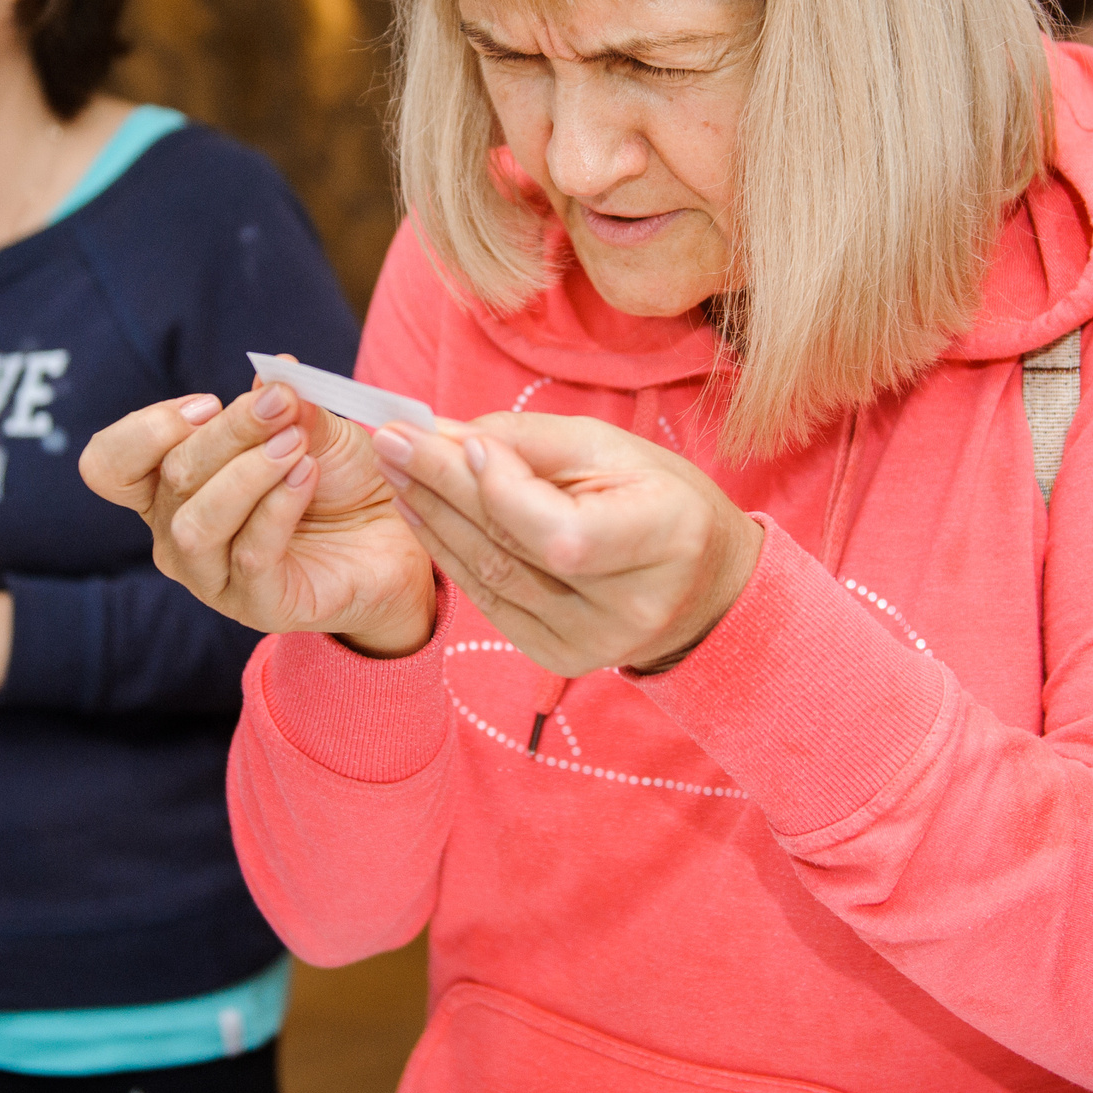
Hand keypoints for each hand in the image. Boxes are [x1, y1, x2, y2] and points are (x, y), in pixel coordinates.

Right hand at [81, 381, 436, 655]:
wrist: (394, 537)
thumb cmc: (338, 479)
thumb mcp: (312, 427)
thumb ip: (287, 404)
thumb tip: (273, 373)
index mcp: (169, 488)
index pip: (108, 464)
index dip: (147, 428)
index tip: (211, 402)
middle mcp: (176, 534)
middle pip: (170, 477)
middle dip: (229, 432)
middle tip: (282, 406)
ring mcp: (212, 577)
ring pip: (196, 524)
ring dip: (247, 473)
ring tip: (295, 445)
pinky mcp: (258, 605)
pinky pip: (250, 555)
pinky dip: (278, 507)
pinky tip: (308, 476)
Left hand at [369, 412, 761, 677]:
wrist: (702, 584)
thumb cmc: (661, 500)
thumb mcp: (615, 450)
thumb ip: (531, 442)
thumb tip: (448, 434)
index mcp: (664, 539)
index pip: (559, 528)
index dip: (498, 486)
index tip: (447, 436)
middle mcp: (630, 606)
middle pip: (512, 546)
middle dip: (441, 486)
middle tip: (391, 441)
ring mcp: (593, 643)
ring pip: (490, 576)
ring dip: (433, 518)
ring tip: (395, 470)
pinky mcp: (559, 658)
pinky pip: (490, 600)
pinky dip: (449, 553)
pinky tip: (421, 514)